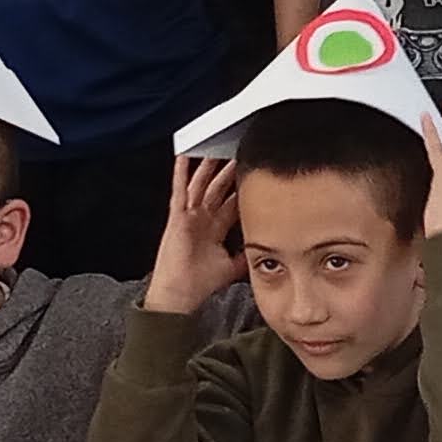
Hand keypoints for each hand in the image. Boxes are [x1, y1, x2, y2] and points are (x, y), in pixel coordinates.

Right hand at [145, 154, 246, 315]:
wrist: (179, 294)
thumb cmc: (200, 283)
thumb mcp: (232, 266)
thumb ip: (246, 255)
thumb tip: (264, 250)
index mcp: (213, 229)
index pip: (231, 202)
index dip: (242, 188)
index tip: (253, 175)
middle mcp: (201, 219)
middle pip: (217, 188)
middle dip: (228, 171)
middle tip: (239, 152)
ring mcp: (188, 216)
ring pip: (200, 184)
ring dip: (208, 166)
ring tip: (216, 147)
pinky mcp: (177, 217)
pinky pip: (180, 190)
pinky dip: (181, 173)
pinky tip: (185, 157)